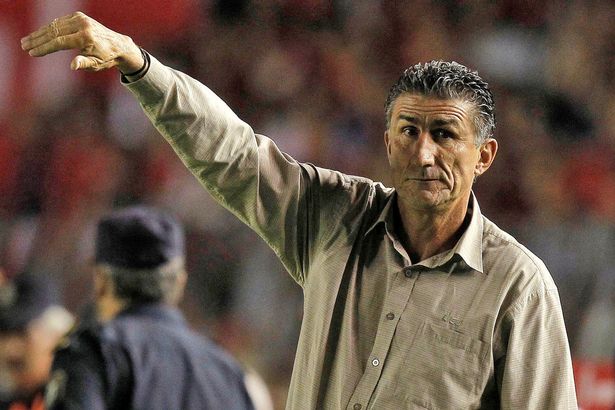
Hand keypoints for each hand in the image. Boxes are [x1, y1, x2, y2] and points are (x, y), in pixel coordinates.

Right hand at [20, 11, 143, 73]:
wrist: (119, 45)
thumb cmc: (106, 58)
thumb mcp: (96, 64)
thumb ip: (84, 64)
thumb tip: (72, 66)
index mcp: (85, 37)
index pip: (59, 42)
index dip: (44, 48)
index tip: (32, 52)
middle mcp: (82, 25)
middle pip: (54, 32)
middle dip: (37, 39)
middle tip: (24, 46)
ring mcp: (80, 19)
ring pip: (55, 25)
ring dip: (40, 33)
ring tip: (27, 41)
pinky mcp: (79, 16)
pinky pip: (60, 22)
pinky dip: (49, 28)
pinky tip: (39, 34)